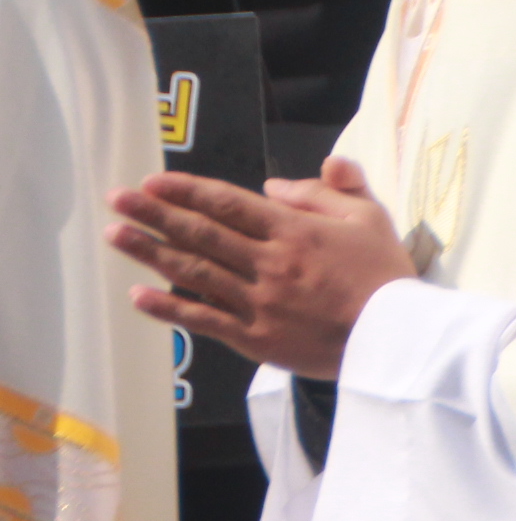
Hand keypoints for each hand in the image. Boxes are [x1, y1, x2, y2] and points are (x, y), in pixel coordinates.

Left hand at [109, 155, 414, 377]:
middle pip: (202, 233)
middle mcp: (268, 263)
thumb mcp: (369, 219)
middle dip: (154, 213)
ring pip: (194, 272)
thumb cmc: (386, 275)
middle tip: (116, 199)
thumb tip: (275, 182)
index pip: (229, 204)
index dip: (187, 191)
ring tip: (115, 235)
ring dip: (150, 252)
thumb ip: (328, 192)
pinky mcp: (256, 337)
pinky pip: (205, 320)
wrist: (396, 339)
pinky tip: (139, 296)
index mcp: (294, 231)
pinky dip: (169, 308)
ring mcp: (258, 302)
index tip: (153, 182)